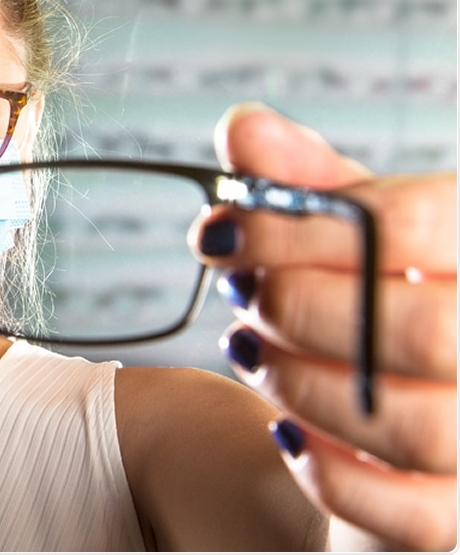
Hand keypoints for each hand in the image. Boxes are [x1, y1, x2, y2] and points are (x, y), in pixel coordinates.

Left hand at [193, 102, 455, 550]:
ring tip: (252, 349)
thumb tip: (244, 128)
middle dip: (299, 306)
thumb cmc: (382, 307)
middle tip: (241, 293)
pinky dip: (324, 466)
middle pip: (420, 328)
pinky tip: (286, 427)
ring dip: (300, 382)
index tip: (222, 229)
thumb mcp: (355, 234)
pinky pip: (404, 513)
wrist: (403, 416)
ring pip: (411, 424)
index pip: (413, 225)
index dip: (300, 225)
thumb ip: (307, 183)